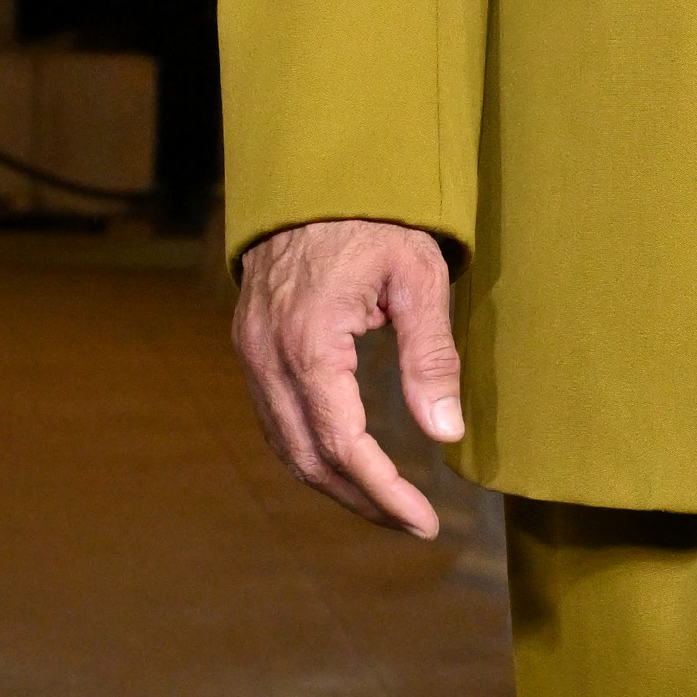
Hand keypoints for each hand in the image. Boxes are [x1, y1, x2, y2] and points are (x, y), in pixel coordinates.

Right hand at [232, 217, 462, 536]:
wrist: (314, 173)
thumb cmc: (376, 219)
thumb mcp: (419, 278)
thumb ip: (430, 357)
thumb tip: (445, 434)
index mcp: (309, 342)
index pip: (344, 444)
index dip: (384, 491)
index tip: (425, 521)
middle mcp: (268, 355)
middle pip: (308, 458)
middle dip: (362, 500)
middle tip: (413, 523)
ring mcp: (252, 352)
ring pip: (285, 445)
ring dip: (335, 483)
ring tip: (387, 505)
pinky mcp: (252, 347)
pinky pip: (275, 419)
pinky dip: (312, 452)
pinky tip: (350, 464)